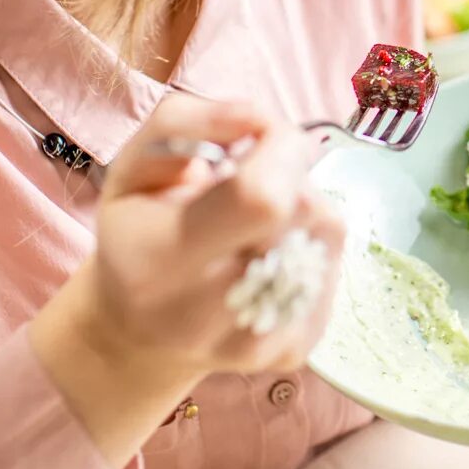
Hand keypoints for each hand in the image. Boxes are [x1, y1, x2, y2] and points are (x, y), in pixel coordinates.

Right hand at [31, 96, 343, 467]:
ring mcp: (258, 343)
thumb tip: (261, 118)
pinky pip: (335, 266)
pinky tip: (272, 253)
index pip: (261, 198)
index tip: (261, 138)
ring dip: (304, 207)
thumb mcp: (133, 164)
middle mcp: (207, 315)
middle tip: (254, 179)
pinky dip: (311, 244)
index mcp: (159, 261)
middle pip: (305, 211)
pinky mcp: (295, 351)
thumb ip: (187, 122)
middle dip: (290, 173)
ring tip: (257, 220)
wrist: (138, 332)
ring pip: (328, 233)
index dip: (279, 149)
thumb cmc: (137, 232)